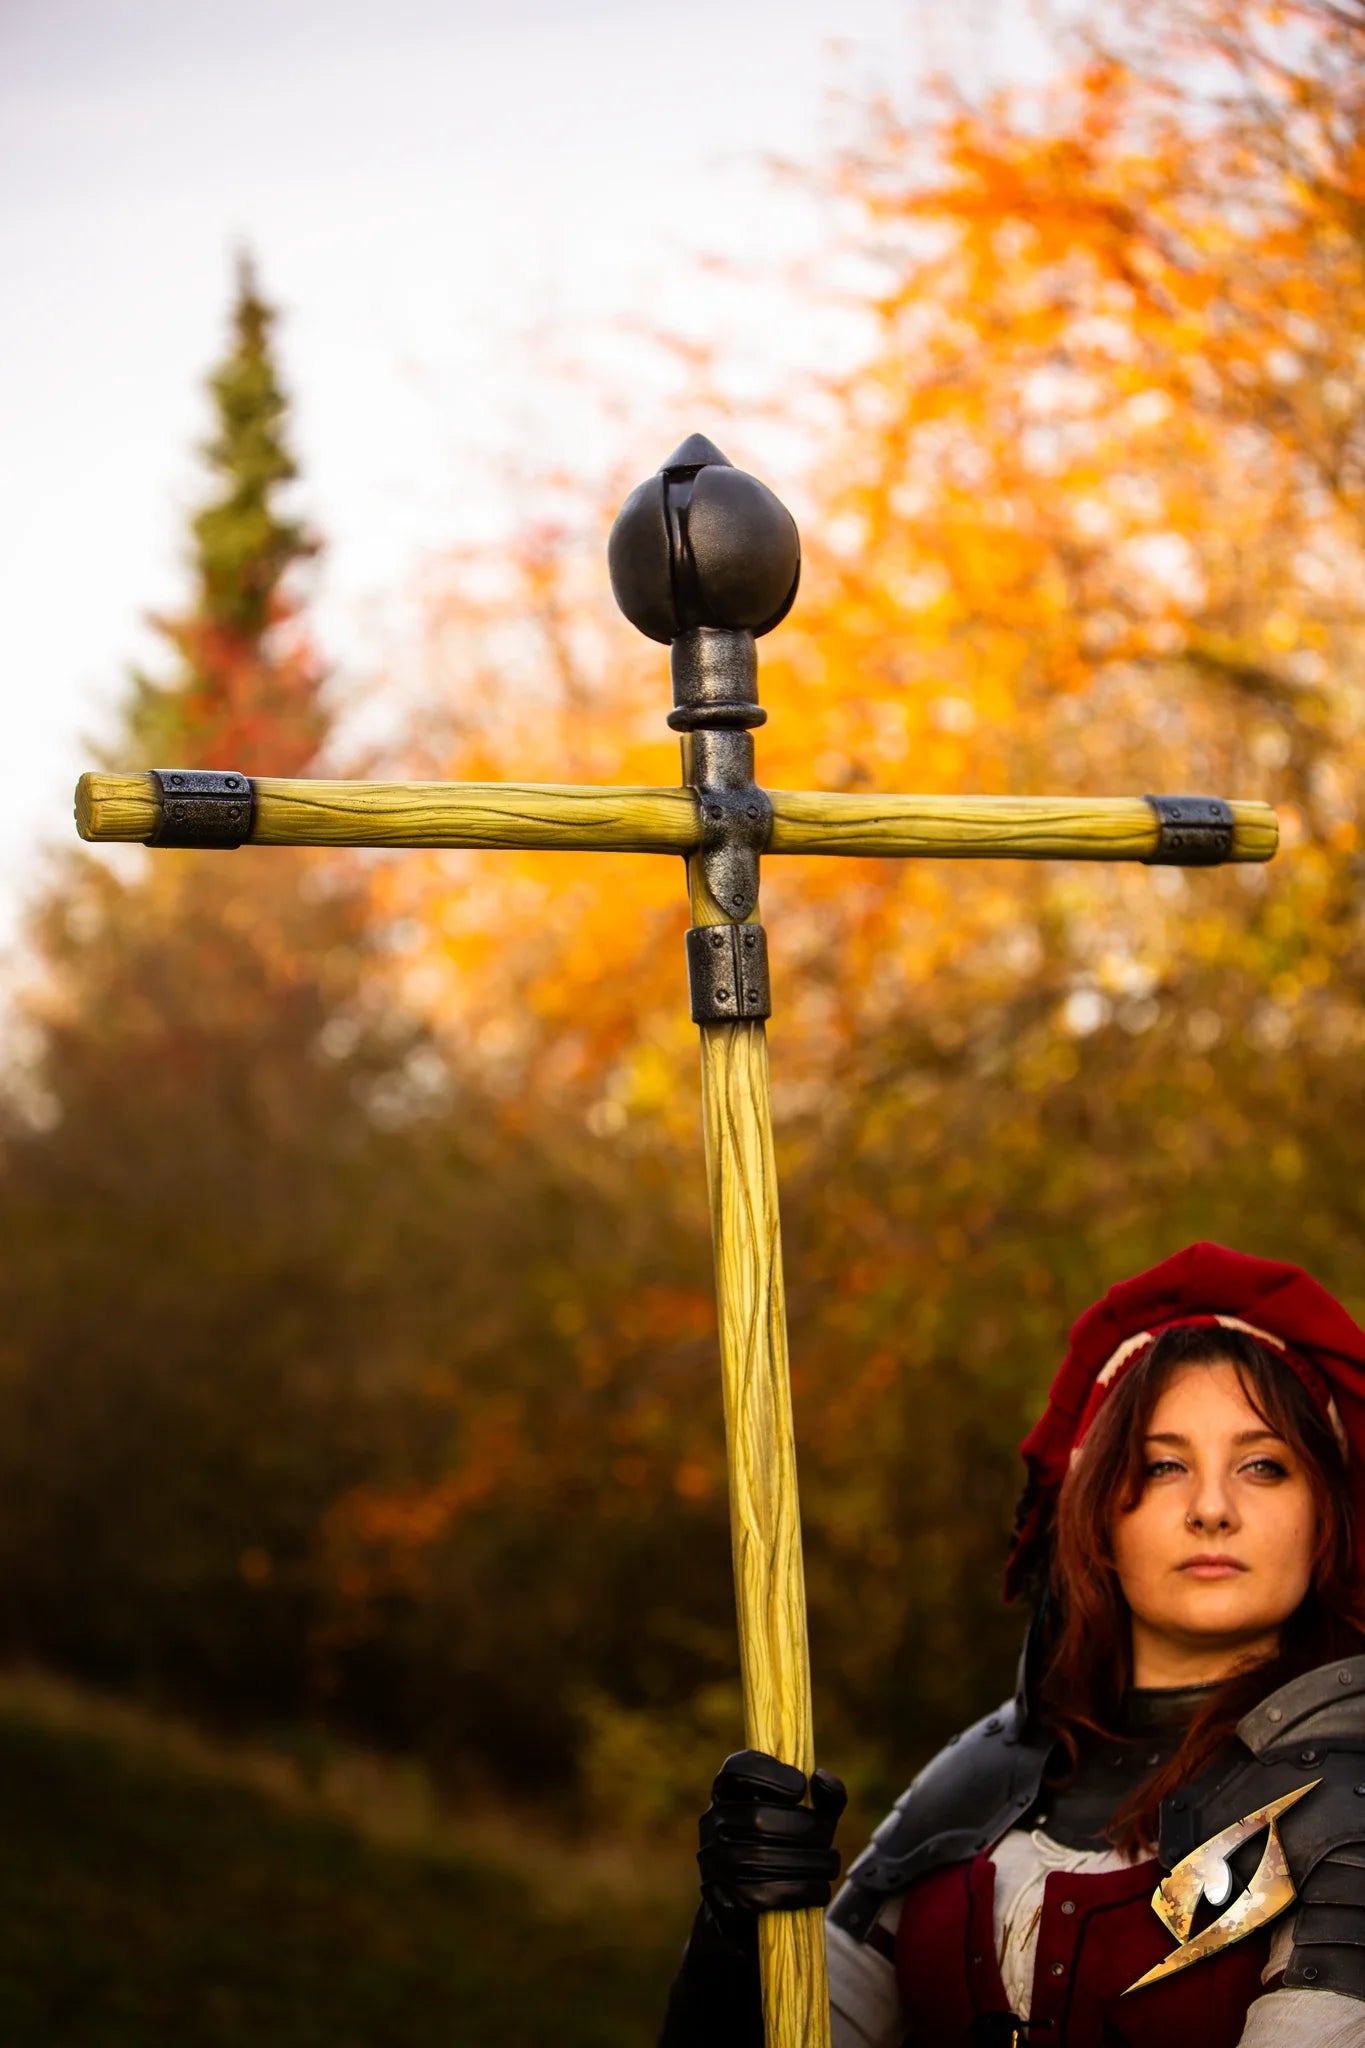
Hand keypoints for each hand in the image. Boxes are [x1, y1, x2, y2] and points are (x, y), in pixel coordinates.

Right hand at [697, 1749, 845, 1933]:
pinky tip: (819, 1889)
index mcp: (728, 1790)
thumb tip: (821, 1779)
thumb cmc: (785, 1848)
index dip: (768, 1774)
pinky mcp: (722, 1899)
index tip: (801, 1787)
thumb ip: (824, 1796)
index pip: (737, 1769)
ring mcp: (713, 1861)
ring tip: (829, 1864)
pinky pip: (764, 1894)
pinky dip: (801, 1891)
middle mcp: (713, 1822)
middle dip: (805, 1828)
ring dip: (808, 1863)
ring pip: (762, 1858)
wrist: (754, 1906)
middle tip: (828, 1837)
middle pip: (758, 1818)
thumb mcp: (807, 1818)